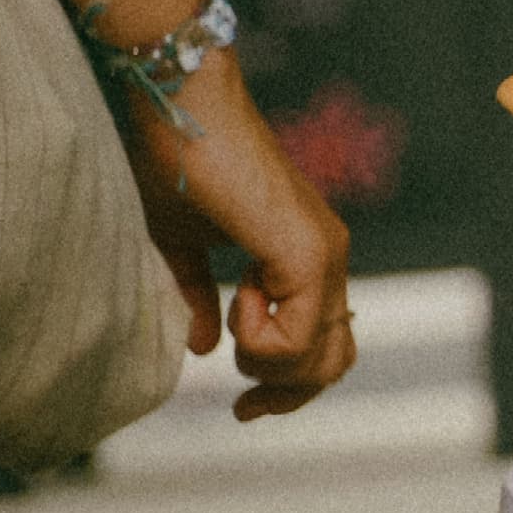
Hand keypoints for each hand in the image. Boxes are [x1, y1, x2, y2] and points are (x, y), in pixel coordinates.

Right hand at [125, 54, 356, 419]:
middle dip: (287, 395)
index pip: (327, 345)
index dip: (291, 387)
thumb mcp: (182, 247)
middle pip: (335, 362)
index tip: (244, 405)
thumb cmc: (176, 162)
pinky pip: (298, 337)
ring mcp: (325, 255)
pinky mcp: (307, 253)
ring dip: (268, 364)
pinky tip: (238, 297)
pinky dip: (260, 339)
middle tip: (243, 407)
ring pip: (322, 359)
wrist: (181, 105)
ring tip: (231, 315)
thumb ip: (200, 299)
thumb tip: (204, 350)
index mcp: (306, 258)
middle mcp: (328, 259)